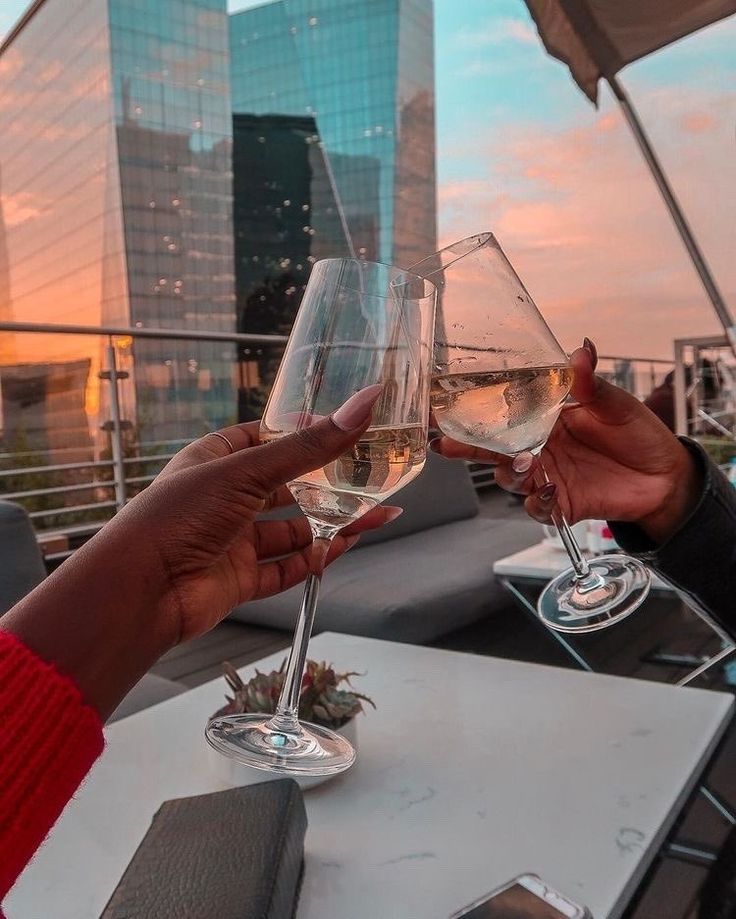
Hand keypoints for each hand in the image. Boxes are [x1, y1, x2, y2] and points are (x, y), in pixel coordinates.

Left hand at [3, 388, 396, 716]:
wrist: (141, 591)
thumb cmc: (179, 515)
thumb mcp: (248, 470)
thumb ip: (310, 446)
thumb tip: (364, 404)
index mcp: (216, 459)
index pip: (266, 437)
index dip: (304, 432)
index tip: (346, 427)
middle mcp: (225, 498)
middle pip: (289, 487)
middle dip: (331, 485)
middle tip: (375, 479)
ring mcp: (233, 541)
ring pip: (294, 531)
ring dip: (333, 525)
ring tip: (378, 515)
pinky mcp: (240, 579)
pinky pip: (286, 568)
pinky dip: (315, 560)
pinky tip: (344, 548)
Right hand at [432, 340, 701, 543]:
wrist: (665, 474)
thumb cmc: (638, 432)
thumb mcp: (615, 403)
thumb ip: (590, 384)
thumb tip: (581, 351)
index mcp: (544, 418)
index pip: (500, 414)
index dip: (471, 413)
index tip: (442, 408)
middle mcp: (538, 448)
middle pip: (491, 449)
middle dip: (464, 448)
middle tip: (446, 444)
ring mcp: (546, 477)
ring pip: (509, 478)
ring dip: (510, 472)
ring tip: (525, 463)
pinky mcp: (560, 503)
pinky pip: (536, 508)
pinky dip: (536, 503)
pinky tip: (547, 492)